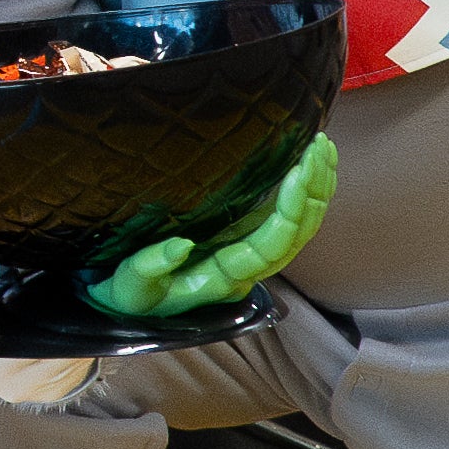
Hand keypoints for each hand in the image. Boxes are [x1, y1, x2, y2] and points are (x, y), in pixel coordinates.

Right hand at [84, 135, 337, 317]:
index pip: (272, 246)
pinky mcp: (245, 238)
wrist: (127, 304)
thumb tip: (180, 246)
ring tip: (322, 145)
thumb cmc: (128, 295)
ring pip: (300, 227)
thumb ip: (150, 267)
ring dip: (317, 188)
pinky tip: (309, 162)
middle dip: (313, 190)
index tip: (298, 171)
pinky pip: (288, 219)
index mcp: (223, 280)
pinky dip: (304, 191)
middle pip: (298, 235)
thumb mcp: (129, 286)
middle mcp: (246, 270)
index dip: (291, 211)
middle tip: (317, 145)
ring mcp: (250, 254)